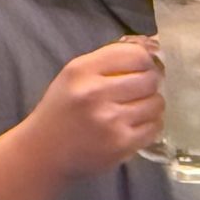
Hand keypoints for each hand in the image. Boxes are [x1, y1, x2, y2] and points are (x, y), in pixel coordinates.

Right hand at [22, 36, 162, 180]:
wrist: (43, 151)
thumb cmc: (63, 109)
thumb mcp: (75, 75)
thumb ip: (110, 60)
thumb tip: (154, 48)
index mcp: (82, 70)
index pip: (135, 54)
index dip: (146, 60)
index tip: (143, 68)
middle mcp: (95, 93)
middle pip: (150, 79)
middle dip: (151, 84)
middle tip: (141, 90)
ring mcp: (109, 120)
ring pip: (156, 103)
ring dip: (151, 105)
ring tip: (136, 109)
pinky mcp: (120, 144)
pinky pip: (155, 127)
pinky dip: (150, 125)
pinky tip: (135, 125)